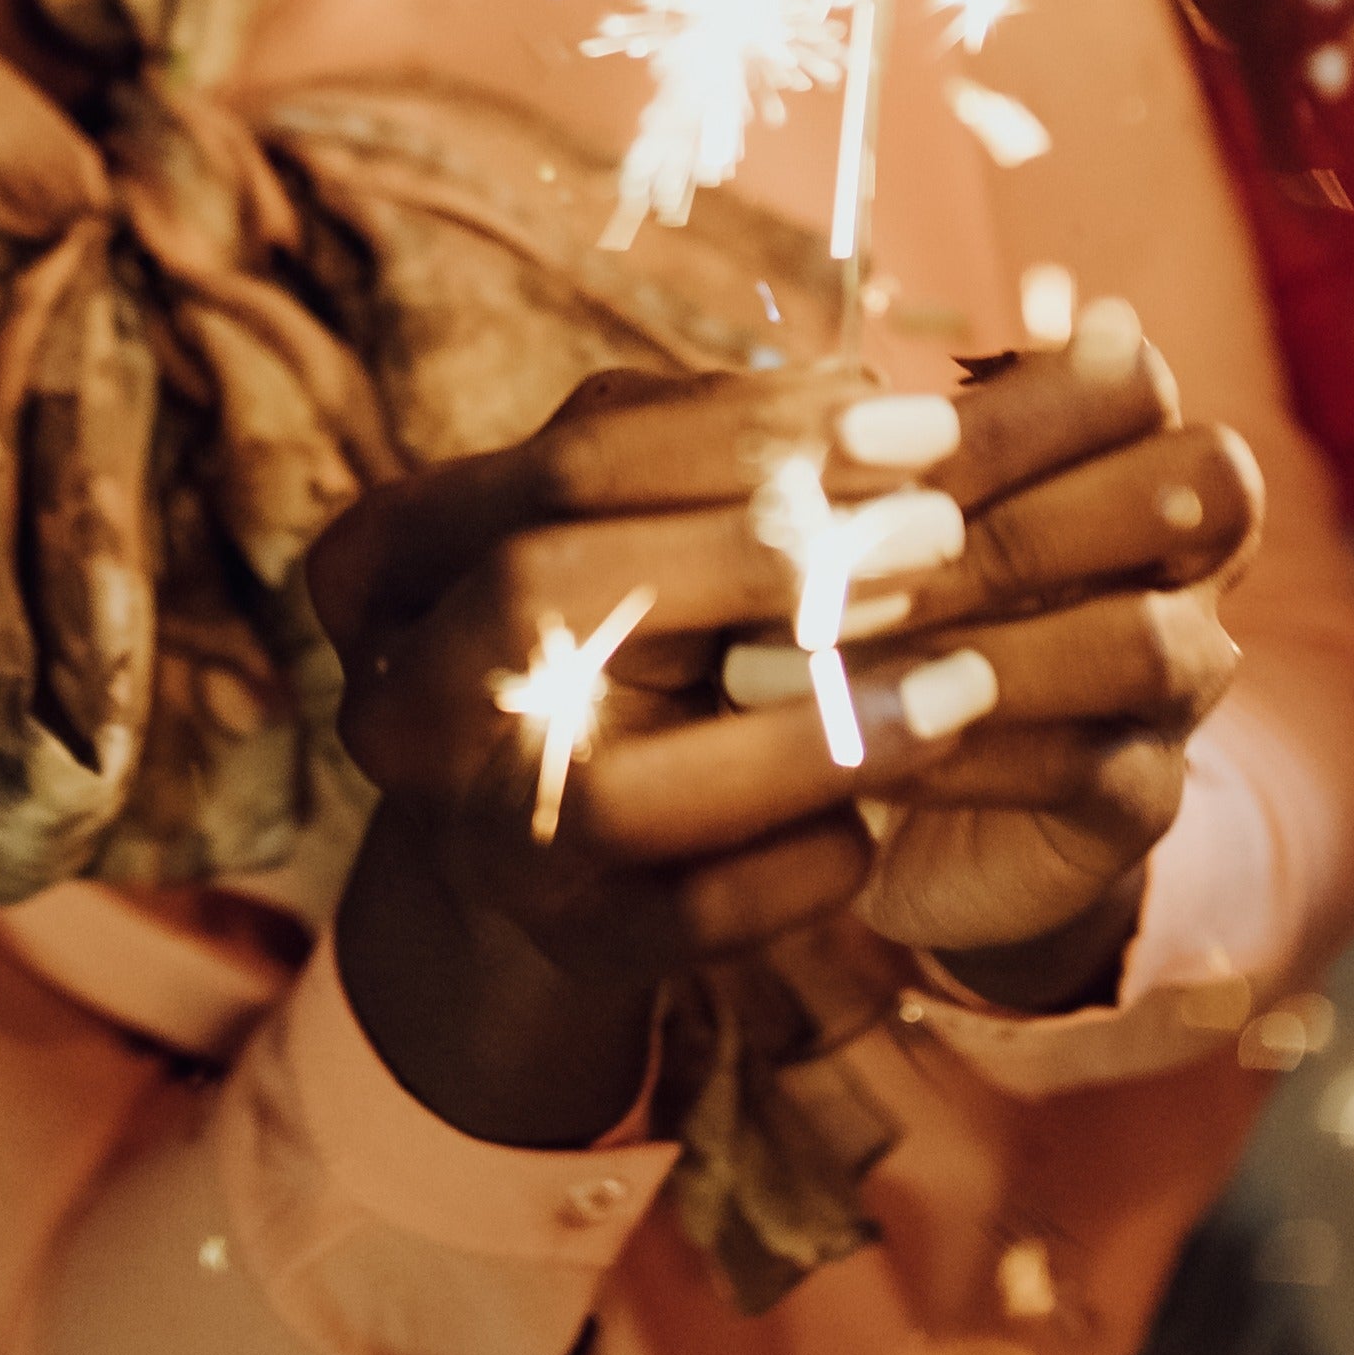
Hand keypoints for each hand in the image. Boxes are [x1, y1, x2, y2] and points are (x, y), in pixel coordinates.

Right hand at [307, 366, 1000, 1144]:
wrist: (538, 831)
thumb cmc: (610, 623)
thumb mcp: (620, 518)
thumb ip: (710, 456)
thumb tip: (867, 410)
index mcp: (391, 559)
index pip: (566, 465)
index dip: (743, 436)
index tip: (915, 423)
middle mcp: (401, 697)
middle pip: (546, 597)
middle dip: (754, 560)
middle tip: (941, 536)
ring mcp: (469, 834)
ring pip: (612, 792)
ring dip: (804, 736)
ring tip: (962, 684)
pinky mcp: (563, 944)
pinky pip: (688, 919)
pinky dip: (796, 866)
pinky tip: (883, 823)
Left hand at [757, 306, 1259, 1003]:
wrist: (893, 786)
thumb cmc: (864, 597)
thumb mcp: (858, 509)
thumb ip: (862, 455)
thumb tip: (811, 415)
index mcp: (1122, 442)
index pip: (1130, 380)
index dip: (1010, 406)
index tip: (851, 440)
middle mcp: (1185, 551)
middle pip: (1185, 493)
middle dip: (1002, 526)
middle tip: (835, 566)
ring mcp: (1183, 677)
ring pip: (1146, 641)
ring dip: (980, 646)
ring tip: (831, 660)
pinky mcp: (1145, 795)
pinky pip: (1087, 768)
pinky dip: (960, 755)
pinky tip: (853, 749)